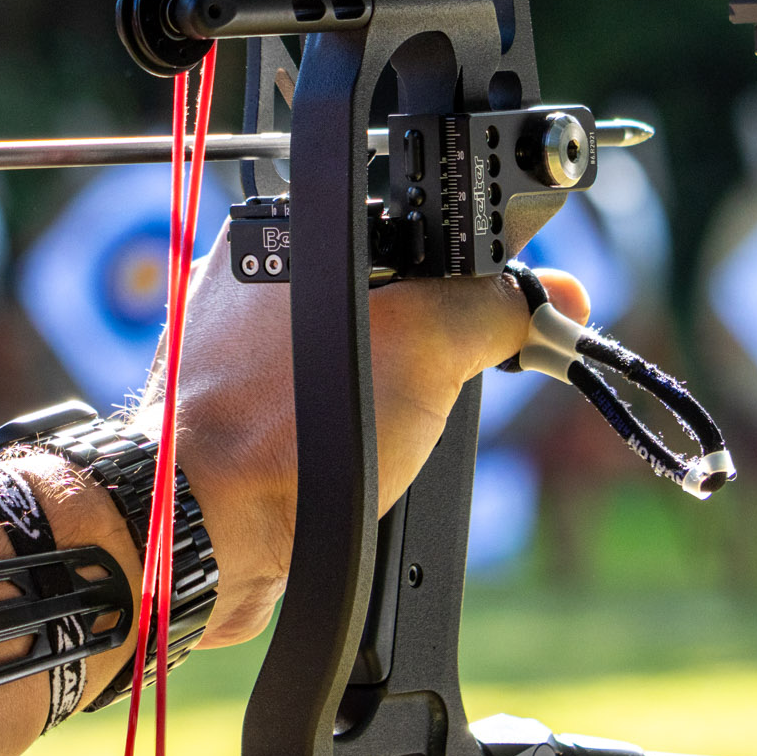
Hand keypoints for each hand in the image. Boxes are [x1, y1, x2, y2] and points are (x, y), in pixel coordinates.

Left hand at [133, 229, 588, 645]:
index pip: (402, 222)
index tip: (499, 311)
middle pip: (385, 292)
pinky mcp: (236, 413)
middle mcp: (248, 283)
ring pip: (355, 356)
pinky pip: (318, 408)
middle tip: (435, 381)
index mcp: (281, 233)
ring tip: (386, 429)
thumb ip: (494, 304)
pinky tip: (356, 458)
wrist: (207, 533)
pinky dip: (348, 434)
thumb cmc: (288, 429)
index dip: (463, 267)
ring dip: (390, 396)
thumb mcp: (430, 341)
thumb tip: (550, 297)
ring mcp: (234, 351)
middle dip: (430, 340)